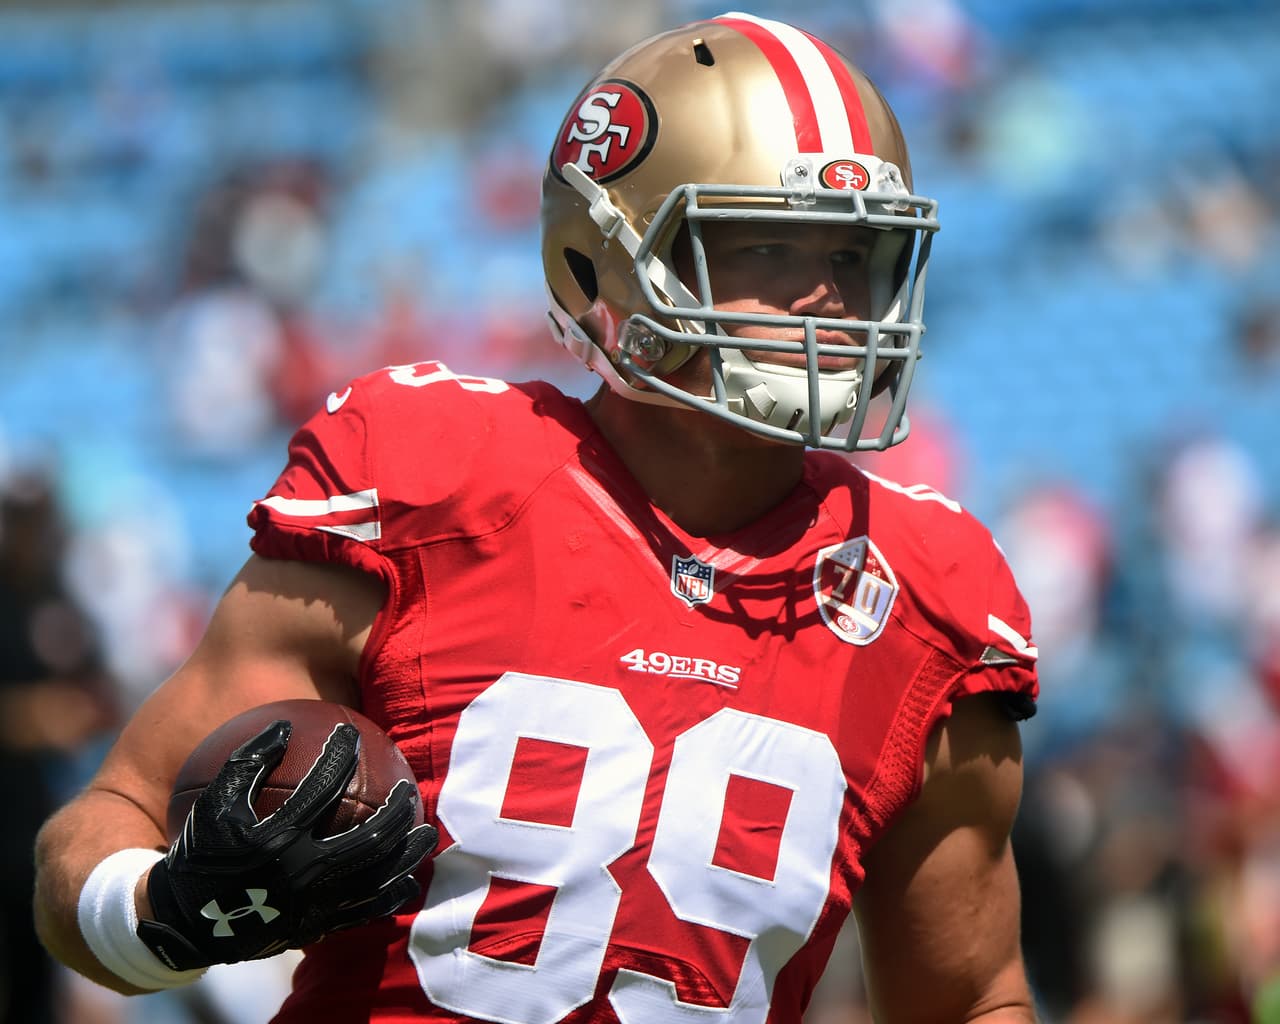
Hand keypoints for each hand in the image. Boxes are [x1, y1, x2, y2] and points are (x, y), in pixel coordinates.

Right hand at [137, 719, 436, 970]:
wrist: (185, 924)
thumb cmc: (201, 853)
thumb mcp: (212, 804)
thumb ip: (246, 762)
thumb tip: (283, 723)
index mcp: (275, 840)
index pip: (320, 787)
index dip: (339, 754)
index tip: (351, 733)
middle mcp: (301, 873)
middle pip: (367, 838)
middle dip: (395, 809)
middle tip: (409, 786)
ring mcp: (313, 904)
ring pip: (375, 877)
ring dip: (406, 853)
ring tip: (427, 832)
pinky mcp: (317, 927)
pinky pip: (365, 912)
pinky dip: (391, 895)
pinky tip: (409, 881)